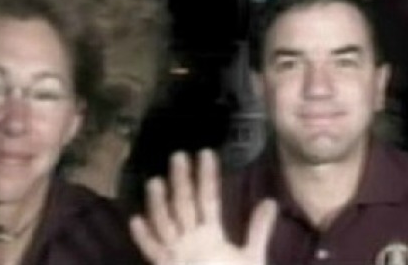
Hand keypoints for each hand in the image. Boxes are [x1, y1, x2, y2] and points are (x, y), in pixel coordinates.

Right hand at [130, 150, 276, 264]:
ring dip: (159, 204)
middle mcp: (190, 238)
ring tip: (155, 182)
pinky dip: (144, 238)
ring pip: (165, 223)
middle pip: (184, 204)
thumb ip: (258, 230)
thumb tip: (271, 201)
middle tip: (179, 155)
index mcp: (210, 233)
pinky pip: (153, 251)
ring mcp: (177, 252)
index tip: (206, 153)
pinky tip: (136, 220)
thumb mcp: (252, 256)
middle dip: (181, 182)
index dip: (207, 177)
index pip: (208, 198)